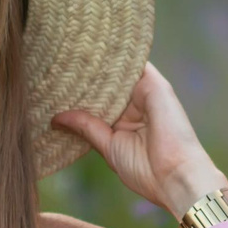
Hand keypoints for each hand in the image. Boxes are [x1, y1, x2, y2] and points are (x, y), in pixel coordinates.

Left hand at [52, 61, 227, 215]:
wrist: (175, 177)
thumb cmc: (147, 171)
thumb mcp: (108, 146)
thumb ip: (86, 127)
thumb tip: (56, 118)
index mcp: (128, 119)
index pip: (100, 97)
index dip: (79, 92)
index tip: (52, 85)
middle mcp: (138, 102)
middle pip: (107, 81)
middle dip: (84, 75)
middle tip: (52, 65)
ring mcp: (147, 92)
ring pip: (117, 69)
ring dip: (96, 63)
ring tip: (64, 53)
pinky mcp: (154, 84)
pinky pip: (132, 63)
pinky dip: (113, 56)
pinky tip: (89, 50)